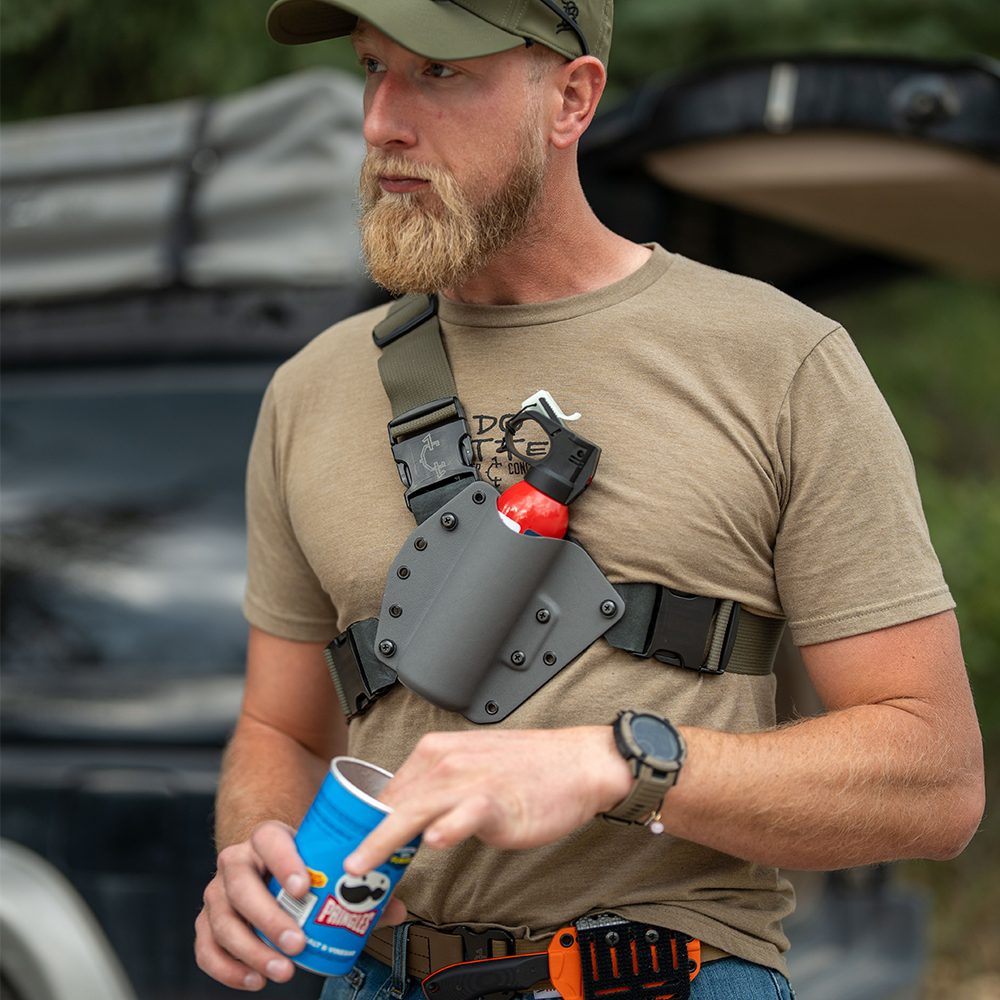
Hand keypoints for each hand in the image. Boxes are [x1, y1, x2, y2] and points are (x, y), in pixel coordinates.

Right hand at [194, 820, 408, 988]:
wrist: (267, 864)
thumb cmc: (301, 865)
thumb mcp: (324, 864)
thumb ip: (358, 886)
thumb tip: (396, 910)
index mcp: (267, 838)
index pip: (269, 840)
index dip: (284, 862)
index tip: (304, 888)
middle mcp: (236, 861)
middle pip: (241, 885)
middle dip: (268, 917)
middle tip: (297, 943)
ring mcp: (217, 891)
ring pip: (222, 920)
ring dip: (251, 950)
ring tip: (283, 970)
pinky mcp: (207, 921)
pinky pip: (207, 947)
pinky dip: (227, 969)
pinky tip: (255, 980)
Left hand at [345, 726, 631, 875]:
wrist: (578, 763)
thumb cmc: (528, 769)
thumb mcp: (470, 767)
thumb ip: (435, 789)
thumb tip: (404, 819)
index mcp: (435, 751)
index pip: (387, 790)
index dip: (364, 823)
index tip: (348, 849)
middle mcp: (446, 760)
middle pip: (392, 802)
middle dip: (364, 838)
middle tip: (342, 870)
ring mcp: (470, 779)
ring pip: (415, 809)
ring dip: (385, 839)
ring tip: (362, 864)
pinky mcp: (496, 799)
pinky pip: (465, 814)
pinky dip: (448, 828)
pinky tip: (434, 842)